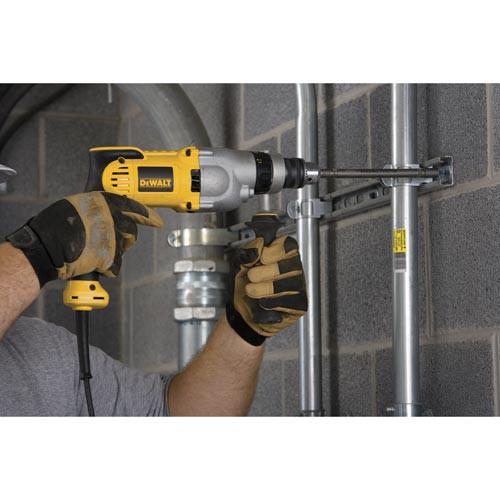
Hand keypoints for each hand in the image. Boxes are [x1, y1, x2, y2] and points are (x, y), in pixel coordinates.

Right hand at [5, 192, 162, 285]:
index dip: (149, 216)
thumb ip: (98, 210)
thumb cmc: (55, 227)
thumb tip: (107, 215)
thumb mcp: (78, 206)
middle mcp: (111, 217)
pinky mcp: (110, 257)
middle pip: (132, 231)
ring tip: (93, 251)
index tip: (157, 221)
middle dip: (125, 239)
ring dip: (113, 253)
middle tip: (112, 243)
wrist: (45, 246)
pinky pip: (115, 266)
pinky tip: (91, 262)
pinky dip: (105, 268)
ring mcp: (112, 237)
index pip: (135, 207)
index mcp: (104, 202)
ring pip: (124, 249)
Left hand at [226, 234, 307, 345]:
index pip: (288, 244)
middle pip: (285, 265)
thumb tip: (256, 249)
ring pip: (285, 284)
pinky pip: (286, 301)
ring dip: (262, 289)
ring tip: (252, 291)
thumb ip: (248, 252)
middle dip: (262, 272)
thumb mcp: (241, 265)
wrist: (242, 312)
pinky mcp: (300, 305)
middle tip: (252, 277)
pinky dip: (268, 303)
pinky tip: (262, 303)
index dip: (271, 251)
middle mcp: (295, 269)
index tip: (261, 259)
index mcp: (284, 254)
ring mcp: (300, 287)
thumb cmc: (246, 286)